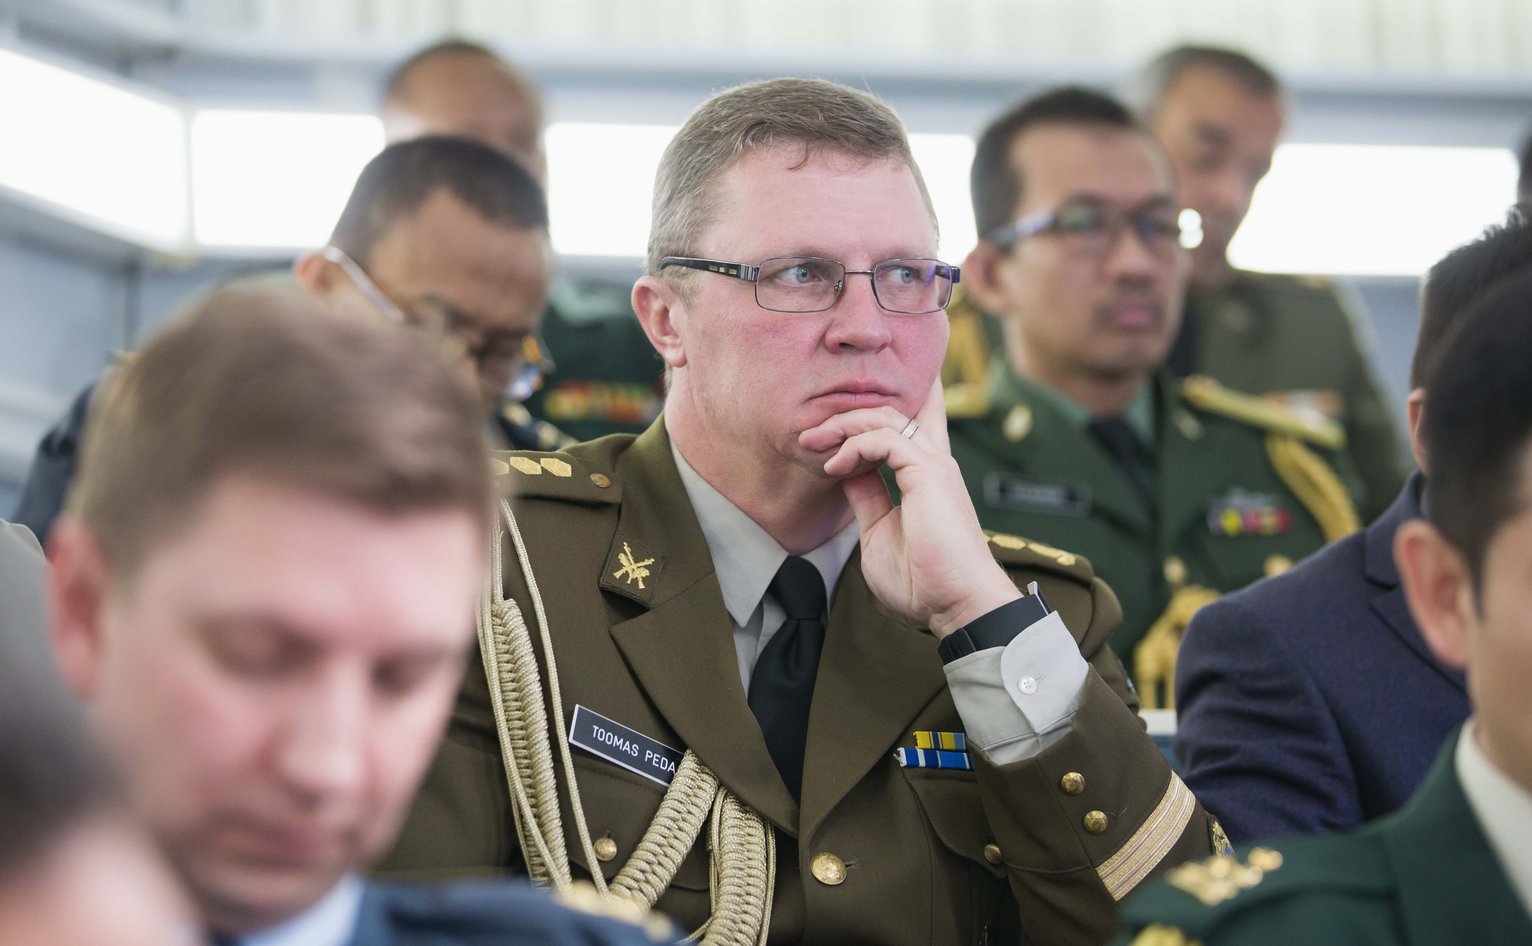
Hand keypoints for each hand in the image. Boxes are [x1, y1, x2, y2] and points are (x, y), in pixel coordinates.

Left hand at [799, 378, 1019, 637]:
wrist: (955, 604)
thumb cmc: (923, 581)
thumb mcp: (878, 532)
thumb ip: (866, 498)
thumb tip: (847, 474)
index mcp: (924, 476)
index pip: (908, 425)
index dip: (869, 418)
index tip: (823, 437)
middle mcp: (932, 462)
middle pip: (891, 413)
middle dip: (845, 417)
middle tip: (810, 436)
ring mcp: (933, 464)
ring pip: (884, 417)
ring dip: (844, 425)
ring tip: (813, 442)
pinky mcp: (928, 471)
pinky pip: (883, 438)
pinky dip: (854, 446)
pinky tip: (835, 467)